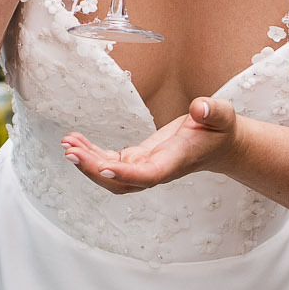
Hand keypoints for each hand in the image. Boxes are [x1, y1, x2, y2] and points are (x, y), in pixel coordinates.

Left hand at [61, 97, 238, 193]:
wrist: (219, 144)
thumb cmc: (219, 129)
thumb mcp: (221, 115)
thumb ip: (213, 111)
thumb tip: (200, 107)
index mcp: (175, 162)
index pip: (148, 175)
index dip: (125, 174)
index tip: (103, 167)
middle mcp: (156, 170)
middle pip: (121, 182)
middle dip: (94, 170)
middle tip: (71, 152)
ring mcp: (144, 167)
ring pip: (110, 175)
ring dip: (87, 162)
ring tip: (67, 144)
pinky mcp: (137, 159)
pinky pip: (109, 162)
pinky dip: (91, 153)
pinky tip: (76, 141)